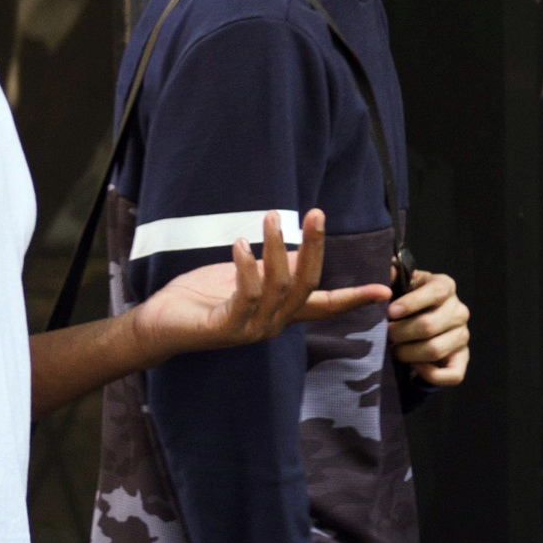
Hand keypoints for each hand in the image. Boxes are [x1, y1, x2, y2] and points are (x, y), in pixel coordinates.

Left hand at [125, 211, 381, 358]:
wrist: (158, 326)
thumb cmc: (197, 299)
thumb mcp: (239, 276)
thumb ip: (266, 268)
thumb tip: (289, 248)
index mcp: (280, 313)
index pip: (325, 305)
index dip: (354, 296)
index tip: (384, 288)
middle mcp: (273, 324)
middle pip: (307, 285)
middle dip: (314, 247)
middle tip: (316, 214)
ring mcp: (252, 328)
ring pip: (278, 287)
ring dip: (275, 248)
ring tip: (268, 217)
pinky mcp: (228, 328)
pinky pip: (246, 295)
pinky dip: (246, 267)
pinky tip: (240, 244)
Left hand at [386, 268, 472, 386]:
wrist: (416, 321)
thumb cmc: (404, 300)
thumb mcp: (398, 283)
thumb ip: (392, 276)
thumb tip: (388, 270)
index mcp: (445, 286)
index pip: (436, 292)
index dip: (412, 303)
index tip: (390, 312)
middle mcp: (459, 310)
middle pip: (430, 325)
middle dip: (400, 333)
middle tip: (384, 335)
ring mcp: (463, 335)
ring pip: (435, 350)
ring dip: (408, 353)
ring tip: (393, 350)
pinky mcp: (462, 358)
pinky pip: (453, 375)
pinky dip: (430, 374)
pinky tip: (414, 366)